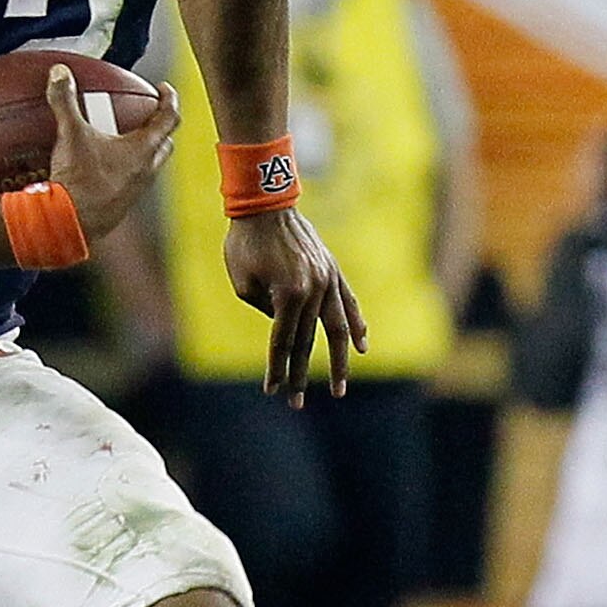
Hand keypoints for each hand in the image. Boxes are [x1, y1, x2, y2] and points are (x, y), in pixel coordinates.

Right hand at [45, 62, 181, 242]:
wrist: (72, 224)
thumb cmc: (79, 181)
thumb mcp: (70, 134)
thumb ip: (65, 100)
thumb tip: (60, 73)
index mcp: (142, 150)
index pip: (169, 118)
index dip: (170, 99)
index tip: (165, 89)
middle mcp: (146, 170)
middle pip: (164, 143)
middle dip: (160, 127)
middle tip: (146, 115)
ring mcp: (136, 190)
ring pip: (150, 164)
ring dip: (144, 150)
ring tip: (124, 139)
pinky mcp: (123, 205)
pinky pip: (133, 181)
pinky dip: (126, 169)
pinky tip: (105, 166)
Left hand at [225, 208, 366, 401]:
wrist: (264, 203)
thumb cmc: (245, 243)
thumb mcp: (243, 283)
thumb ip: (266, 310)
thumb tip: (285, 326)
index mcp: (287, 295)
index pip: (282, 343)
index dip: (276, 369)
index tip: (272, 391)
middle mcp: (312, 290)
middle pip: (307, 342)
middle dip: (299, 375)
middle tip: (296, 403)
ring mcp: (327, 280)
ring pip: (338, 330)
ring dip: (337, 362)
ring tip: (338, 389)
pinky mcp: (332, 271)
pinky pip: (349, 303)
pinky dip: (357, 325)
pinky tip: (362, 347)